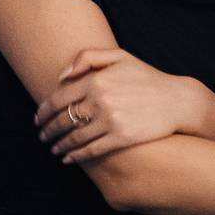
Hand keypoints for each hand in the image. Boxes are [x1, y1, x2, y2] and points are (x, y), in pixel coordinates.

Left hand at [34, 49, 210, 163]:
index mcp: (96, 80)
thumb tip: (61, 76)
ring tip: (53, 149)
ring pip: (74, 137)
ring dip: (59, 145)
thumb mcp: (120, 56)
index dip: (44, 111)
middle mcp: (101, 100)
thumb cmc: (147, 78)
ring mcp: (111, 121)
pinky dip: (75, 156)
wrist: (177, 100)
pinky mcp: (121, 138)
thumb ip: (88, 58)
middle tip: (42, 136)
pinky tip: (68, 158)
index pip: (59, 98)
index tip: (38, 118)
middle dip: (48, 130)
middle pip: (63, 119)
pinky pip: (91, 150)